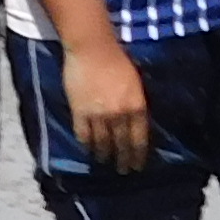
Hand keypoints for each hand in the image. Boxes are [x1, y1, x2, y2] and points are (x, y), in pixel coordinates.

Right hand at [67, 36, 155, 172]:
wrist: (93, 49)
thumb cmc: (118, 60)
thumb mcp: (135, 83)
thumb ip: (135, 104)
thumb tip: (134, 122)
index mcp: (137, 106)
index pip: (139, 139)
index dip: (138, 155)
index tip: (137, 166)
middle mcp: (119, 115)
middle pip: (121, 145)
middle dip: (122, 160)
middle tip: (122, 170)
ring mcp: (99, 115)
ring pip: (102, 143)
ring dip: (104, 155)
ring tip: (104, 162)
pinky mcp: (80, 112)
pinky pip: (83, 135)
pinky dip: (86, 144)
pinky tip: (88, 149)